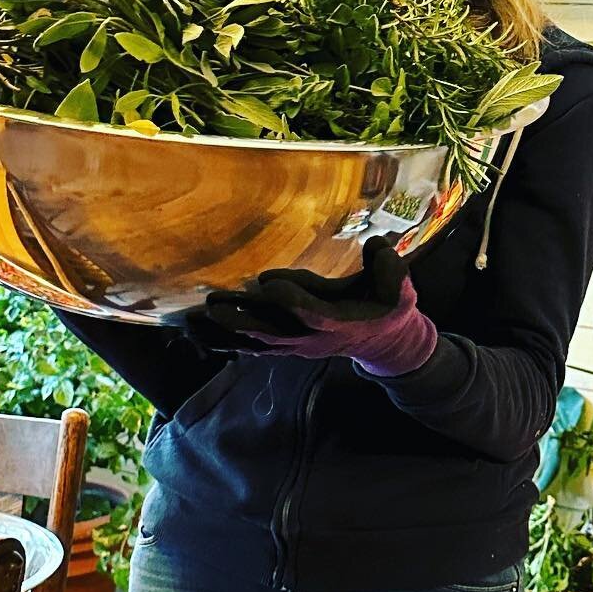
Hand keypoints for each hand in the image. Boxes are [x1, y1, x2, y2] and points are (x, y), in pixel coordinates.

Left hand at [200, 237, 437, 376]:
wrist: (383, 343)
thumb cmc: (389, 308)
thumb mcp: (399, 289)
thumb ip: (390, 269)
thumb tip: (377, 245)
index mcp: (339, 320)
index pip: (312, 312)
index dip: (291, 299)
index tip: (268, 282)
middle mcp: (312, 337)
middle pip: (272, 330)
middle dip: (242, 319)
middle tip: (213, 307)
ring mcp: (296, 344)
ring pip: (256, 341)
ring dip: (224, 333)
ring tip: (192, 323)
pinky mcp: (286, 345)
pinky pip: (251, 346)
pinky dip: (224, 342)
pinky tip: (198, 334)